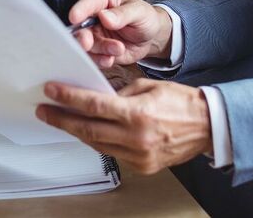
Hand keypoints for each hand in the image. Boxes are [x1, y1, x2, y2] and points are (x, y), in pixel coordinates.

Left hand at [36, 79, 211, 174]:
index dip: (68, 98)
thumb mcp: (148, 87)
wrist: (208, 126)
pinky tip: (87, 131)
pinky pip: (111, 152)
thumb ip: (120, 93)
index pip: (93, 105)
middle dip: (62, 119)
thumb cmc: (182, 102)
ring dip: (76, 131)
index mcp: (138, 114)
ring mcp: (138, 155)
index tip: (51, 92)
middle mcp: (136, 137)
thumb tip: (95, 96)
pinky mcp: (142, 166)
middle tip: (45, 110)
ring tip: (61, 119)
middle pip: (88, 129)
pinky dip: (97, 141)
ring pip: (97, 143)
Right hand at [70, 0, 172, 67]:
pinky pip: (92, 58)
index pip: (88, 0)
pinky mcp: (96, 50)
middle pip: (79, 26)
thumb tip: (104, 16)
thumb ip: (123, 14)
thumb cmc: (145, 17)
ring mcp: (93, 34)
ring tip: (118, 49)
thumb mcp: (140, 11)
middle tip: (87, 42)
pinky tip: (111, 59)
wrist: (150, 37)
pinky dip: (100, 60)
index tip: (75, 18)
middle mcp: (92, 15)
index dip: (80, 8)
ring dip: (100, 50)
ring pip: (86, 45)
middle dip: (82, 36)